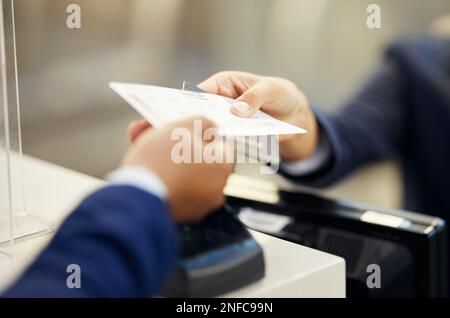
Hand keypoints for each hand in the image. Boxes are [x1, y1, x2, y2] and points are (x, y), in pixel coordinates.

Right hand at [123, 117, 232, 222]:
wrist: (137, 196)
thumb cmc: (161, 158)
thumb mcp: (184, 126)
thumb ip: (202, 123)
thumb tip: (209, 128)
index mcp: (223, 167)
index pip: (217, 144)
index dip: (197, 134)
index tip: (180, 131)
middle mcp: (217, 189)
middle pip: (198, 159)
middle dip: (177, 146)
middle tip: (155, 134)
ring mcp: (200, 205)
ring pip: (184, 175)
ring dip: (168, 161)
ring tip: (145, 149)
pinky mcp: (182, 215)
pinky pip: (175, 191)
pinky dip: (164, 181)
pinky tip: (147, 171)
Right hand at [198, 71, 318, 160]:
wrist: (295, 113)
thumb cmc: (278, 93)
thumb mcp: (270, 89)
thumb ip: (254, 97)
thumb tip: (237, 110)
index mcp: (223, 85)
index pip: (201, 92)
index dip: (190, 101)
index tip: (183, 111)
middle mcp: (221, 105)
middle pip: (203, 115)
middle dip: (199, 123)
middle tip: (195, 131)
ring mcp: (227, 123)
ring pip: (215, 133)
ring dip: (214, 140)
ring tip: (213, 145)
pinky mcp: (237, 139)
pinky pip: (231, 145)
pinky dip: (230, 150)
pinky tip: (230, 154)